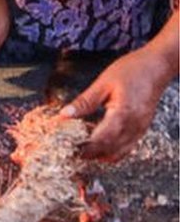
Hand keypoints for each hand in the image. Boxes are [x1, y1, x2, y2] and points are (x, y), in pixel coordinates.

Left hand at [61, 47, 174, 161]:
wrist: (156, 66)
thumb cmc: (132, 71)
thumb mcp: (103, 83)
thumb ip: (84, 102)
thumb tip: (64, 114)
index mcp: (124, 113)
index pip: (102, 139)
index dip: (85, 147)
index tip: (69, 149)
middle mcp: (135, 126)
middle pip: (109, 149)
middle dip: (89, 153)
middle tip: (70, 151)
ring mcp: (140, 129)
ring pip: (118, 153)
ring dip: (99, 155)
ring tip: (80, 149)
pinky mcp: (141, 129)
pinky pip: (126, 148)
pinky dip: (111, 151)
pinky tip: (97, 145)